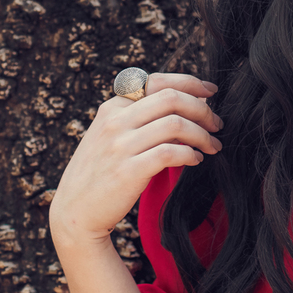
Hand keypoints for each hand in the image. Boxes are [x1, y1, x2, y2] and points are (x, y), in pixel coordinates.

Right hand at [49, 73, 223, 250]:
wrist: (75, 212)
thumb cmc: (100, 173)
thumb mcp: (110, 135)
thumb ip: (138, 117)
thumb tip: (185, 102)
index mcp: (113, 107)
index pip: (157, 81)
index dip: (190, 82)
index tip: (211, 91)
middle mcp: (115, 121)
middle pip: (172, 98)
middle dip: (203, 109)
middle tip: (217, 124)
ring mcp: (120, 145)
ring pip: (176, 124)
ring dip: (203, 134)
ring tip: (213, 146)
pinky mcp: (128, 171)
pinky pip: (170, 153)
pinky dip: (190, 154)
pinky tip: (195, 160)